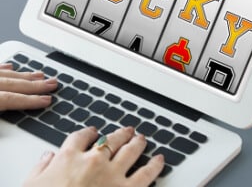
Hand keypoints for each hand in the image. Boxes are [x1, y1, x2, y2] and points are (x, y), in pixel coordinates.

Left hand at [0, 63, 56, 110]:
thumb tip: (14, 132)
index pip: (10, 99)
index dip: (31, 100)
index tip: (47, 100)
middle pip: (13, 84)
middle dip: (35, 84)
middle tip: (51, 84)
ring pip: (5, 74)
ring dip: (24, 76)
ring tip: (39, 75)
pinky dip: (3, 68)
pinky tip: (10, 67)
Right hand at [23, 127, 164, 186]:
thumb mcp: (31, 184)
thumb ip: (41, 168)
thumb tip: (47, 157)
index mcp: (70, 157)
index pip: (80, 137)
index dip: (88, 133)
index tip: (92, 132)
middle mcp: (94, 161)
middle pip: (110, 140)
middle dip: (120, 134)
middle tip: (127, 130)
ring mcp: (112, 174)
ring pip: (130, 151)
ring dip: (137, 143)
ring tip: (142, 139)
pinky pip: (146, 174)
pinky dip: (155, 165)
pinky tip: (159, 160)